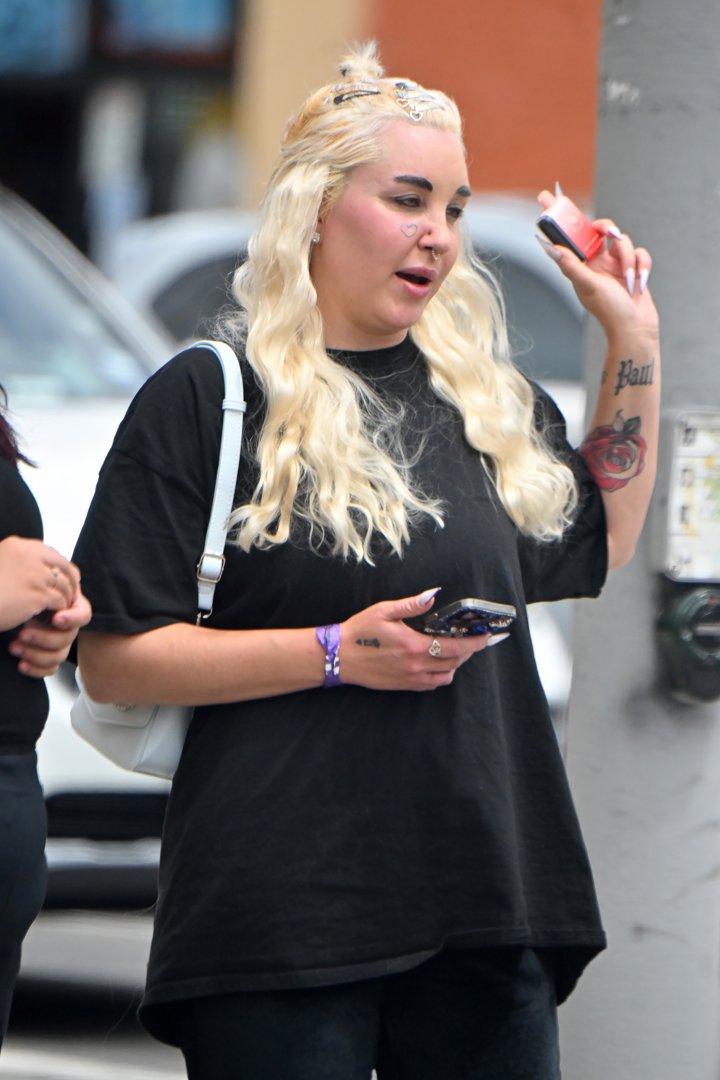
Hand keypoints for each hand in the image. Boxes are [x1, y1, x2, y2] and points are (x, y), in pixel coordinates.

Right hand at [0, 536, 80, 631]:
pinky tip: (55, 614)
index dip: (61, 565)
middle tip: (72, 592)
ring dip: (65, 596)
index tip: (66, 576)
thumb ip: (17, 560)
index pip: (50, 552)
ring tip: (63, 605)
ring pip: (63, 585)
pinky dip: (60, 608)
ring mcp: (35, 575)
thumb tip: (37, 565)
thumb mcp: (0, 563)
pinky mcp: (38, 595)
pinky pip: (59, 600)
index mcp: (18, 546)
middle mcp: (29, 557)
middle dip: (70, 580)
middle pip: (61, 566)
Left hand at [9, 587, 91, 677]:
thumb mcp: (39, 584)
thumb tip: (61, 573)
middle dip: (44, 637)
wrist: (15, 607)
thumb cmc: (26, 592)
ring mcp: (59, 643)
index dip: (72, 618)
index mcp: (70, 607)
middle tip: (23, 633)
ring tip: (14, 647)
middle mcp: (67, 626)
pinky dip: (36, 669)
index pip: (83, 615)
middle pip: (68, 638)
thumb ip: (52, 580)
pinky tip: (21, 664)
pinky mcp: (49, 658)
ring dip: (36, 654)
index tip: (56, 618)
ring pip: (59, 656)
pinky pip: (51, 670)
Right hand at [340, 589, 495, 690]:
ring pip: (445, 676)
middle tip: (471, 640)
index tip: (487, 637)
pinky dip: (440, 675)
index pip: (455, 647)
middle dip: (467, 652)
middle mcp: (416, 665)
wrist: (339, 657)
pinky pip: (431, 684)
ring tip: (452, 651)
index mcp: (414, 646)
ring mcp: (410, 678)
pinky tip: (436, 663)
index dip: (474, 643)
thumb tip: (432, 595)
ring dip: (454, 664)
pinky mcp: (403, 686)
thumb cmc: (360, 631)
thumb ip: (411, 604)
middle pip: (454, 662)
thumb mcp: (383, 611)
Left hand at [536, 190, 657, 344]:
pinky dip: (642, 266)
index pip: (567, 236)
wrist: (636, 329)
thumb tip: (549, 247)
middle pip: (598, 229)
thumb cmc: (609, 311)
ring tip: (627, 280)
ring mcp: (615, 263)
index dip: (558, 217)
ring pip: (623, 240)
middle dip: (607, 230)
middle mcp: (596, 262)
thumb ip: (571, 265)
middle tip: (609, 234)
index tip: (547, 196)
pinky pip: (640, 252)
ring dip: (629, 259)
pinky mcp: (633, 267)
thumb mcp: (588, 286)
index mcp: (580, 265)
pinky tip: (638, 283)